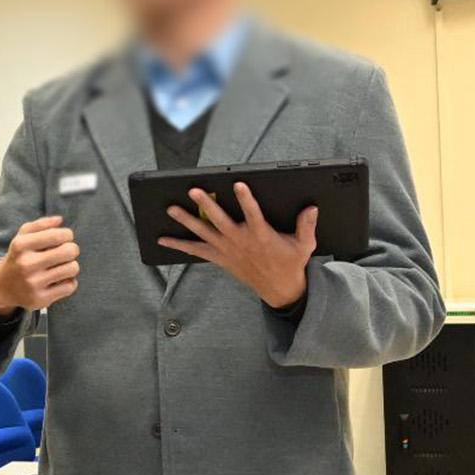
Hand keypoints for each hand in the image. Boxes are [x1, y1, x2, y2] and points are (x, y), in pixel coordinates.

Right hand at [0, 214, 80, 315]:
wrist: (3, 287)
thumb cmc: (19, 257)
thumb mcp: (22, 237)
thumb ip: (41, 224)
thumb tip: (60, 220)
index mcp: (21, 245)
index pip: (58, 235)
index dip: (67, 235)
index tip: (65, 238)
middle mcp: (26, 264)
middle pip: (69, 251)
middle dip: (72, 249)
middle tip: (67, 252)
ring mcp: (34, 284)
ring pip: (73, 268)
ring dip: (71, 266)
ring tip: (63, 266)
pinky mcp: (41, 299)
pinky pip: (70, 286)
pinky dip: (69, 282)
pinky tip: (59, 280)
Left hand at [162, 183, 315, 309]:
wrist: (279, 290)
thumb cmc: (291, 263)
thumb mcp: (304, 245)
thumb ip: (307, 226)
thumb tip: (311, 208)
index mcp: (262, 236)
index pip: (253, 214)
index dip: (246, 199)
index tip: (239, 184)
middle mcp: (240, 242)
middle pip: (220, 221)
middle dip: (206, 205)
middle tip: (193, 191)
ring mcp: (227, 250)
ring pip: (204, 233)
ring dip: (187, 220)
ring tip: (171, 208)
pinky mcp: (219, 258)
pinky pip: (195, 251)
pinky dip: (179, 245)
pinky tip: (163, 238)